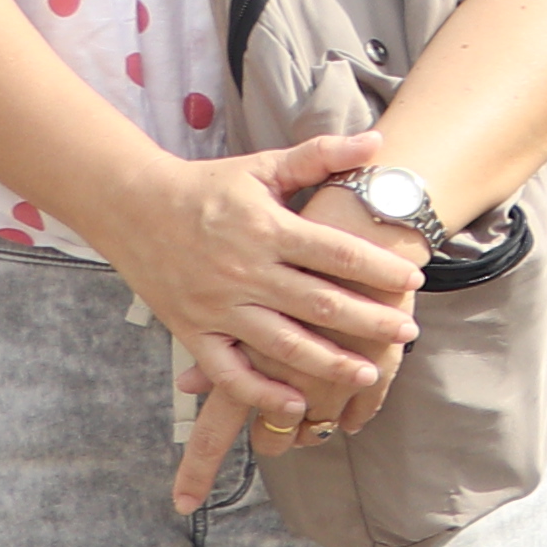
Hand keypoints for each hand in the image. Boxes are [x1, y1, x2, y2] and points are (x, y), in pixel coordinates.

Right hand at [95, 133, 406, 454]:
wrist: (131, 206)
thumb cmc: (207, 187)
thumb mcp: (263, 166)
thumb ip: (321, 155)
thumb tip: (378, 141)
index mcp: (268, 228)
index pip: (336, 253)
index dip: (379, 268)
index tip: (414, 280)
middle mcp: (245, 271)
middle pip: (320, 303)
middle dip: (370, 321)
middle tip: (409, 331)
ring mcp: (217, 305)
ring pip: (282, 344)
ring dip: (328, 363)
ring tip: (370, 373)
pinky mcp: (192, 331)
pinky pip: (228, 371)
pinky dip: (260, 392)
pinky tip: (294, 404)